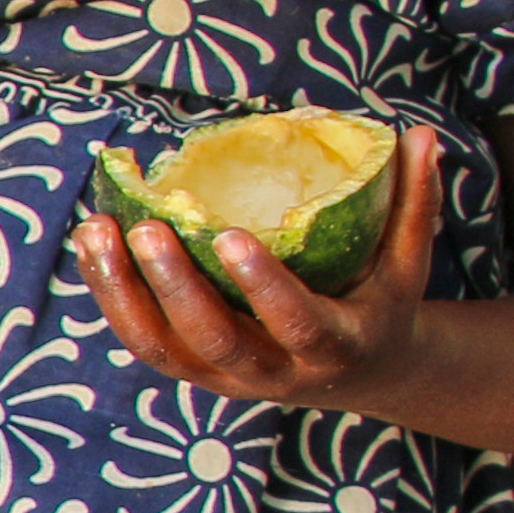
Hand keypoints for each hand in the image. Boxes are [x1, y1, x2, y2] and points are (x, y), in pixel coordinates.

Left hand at [76, 119, 445, 410]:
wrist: (361, 374)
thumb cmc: (381, 304)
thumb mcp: (408, 263)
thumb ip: (415, 201)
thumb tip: (420, 132)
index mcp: (333, 348)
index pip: (296, 322)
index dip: (262, 285)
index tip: (229, 235)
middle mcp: (275, 374)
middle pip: (215, 339)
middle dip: (177, 286)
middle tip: (148, 228)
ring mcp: (227, 380)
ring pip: (163, 348)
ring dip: (124, 291)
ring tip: (98, 229)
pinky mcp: (193, 373)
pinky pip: (142, 340)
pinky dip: (111, 295)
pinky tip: (93, 245)